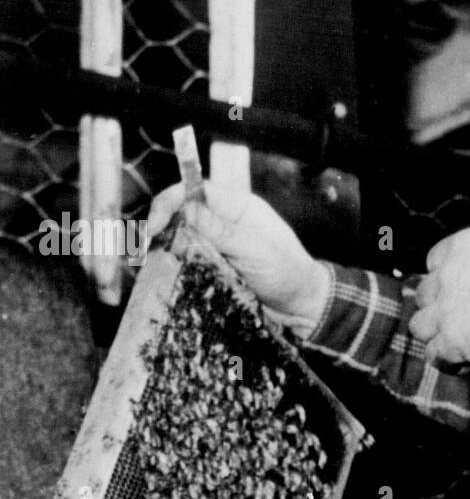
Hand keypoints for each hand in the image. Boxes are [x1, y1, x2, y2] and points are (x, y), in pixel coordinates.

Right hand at [146, 180, 330, 338]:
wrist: (300, 307)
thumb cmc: (287, 274)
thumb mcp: (255, 250)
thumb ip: (222, 230)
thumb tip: (186, 209)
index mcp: (237, 207)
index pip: (194, 190)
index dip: (170, 202)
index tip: (154, 224)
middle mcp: (223, 221)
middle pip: (180, 212)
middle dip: (157, 224)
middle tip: (141, 247)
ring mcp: (215, 244)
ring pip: (177, 236)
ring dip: (160, 245)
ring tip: (143, 260)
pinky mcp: (211, 266)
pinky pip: (184, 259)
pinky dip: (170, 263)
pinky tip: (157, 270)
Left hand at [409, 226, 469, 363]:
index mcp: (466, 245)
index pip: (436, 259)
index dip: (446, 276)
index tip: (462, 287)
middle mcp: (448, 274)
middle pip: (424, 293)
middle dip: (438, 306)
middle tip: (460, 318)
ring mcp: (445, 309)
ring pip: (419, 325)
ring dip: (436, 335)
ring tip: (457, 343)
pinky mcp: (450, 342)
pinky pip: (433, 356)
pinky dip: (446, 362)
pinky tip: (465, 365)